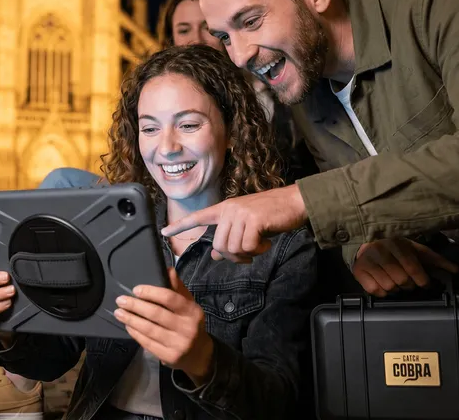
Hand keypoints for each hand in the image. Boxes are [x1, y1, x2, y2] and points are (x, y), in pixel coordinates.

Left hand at [114, 268, 213, 385]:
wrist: (198, 354)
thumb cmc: (189, 323)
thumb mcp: (189, 305)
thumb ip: (178, 288)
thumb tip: (168, 269)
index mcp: (193, 311)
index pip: (170, 298)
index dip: (151, 293)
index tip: (136, 290)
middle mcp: (187, 328)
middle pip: (157, 314)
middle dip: (136, 306)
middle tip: (121, 300)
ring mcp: (178, 344)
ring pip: (150, 329)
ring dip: (131, 320)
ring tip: (119, 313)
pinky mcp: (169, 357)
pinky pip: (148, 343)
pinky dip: (135, 333)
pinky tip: (128, 326)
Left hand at [160, 185, 307, 262]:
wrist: (294, 202)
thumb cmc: (271, 215)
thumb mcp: (247, 226)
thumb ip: (230, 238)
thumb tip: (214, 255)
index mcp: (225, 209)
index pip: (198, 217)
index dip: (180, 226)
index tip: (163, 232)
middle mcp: (229, 209)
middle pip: (219, 245)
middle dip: (233, 257)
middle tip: (248, 255)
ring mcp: (240, 213)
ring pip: (232, 248)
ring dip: (247, 254)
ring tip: (259, 246)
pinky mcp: (253, 220)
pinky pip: (247, 247)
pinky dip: (258, 250)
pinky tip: (266, 242)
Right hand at [353, 238, 458, 296]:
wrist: (368, 243)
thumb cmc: (396, 249)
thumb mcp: (416, 250)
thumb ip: (436, 260)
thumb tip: (455, 270)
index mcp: (397, 243)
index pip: (412, 266)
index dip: (421, 279)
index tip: (425, 284)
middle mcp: (381, 251)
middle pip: (401, 279)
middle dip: (409, 285)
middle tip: (408, 283)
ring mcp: (368, 261)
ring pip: (389, 286)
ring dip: (396, 289)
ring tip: (396, 282)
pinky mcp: (358, 271)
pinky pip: (375, 290)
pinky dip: (382, 292)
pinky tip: (384, 284)